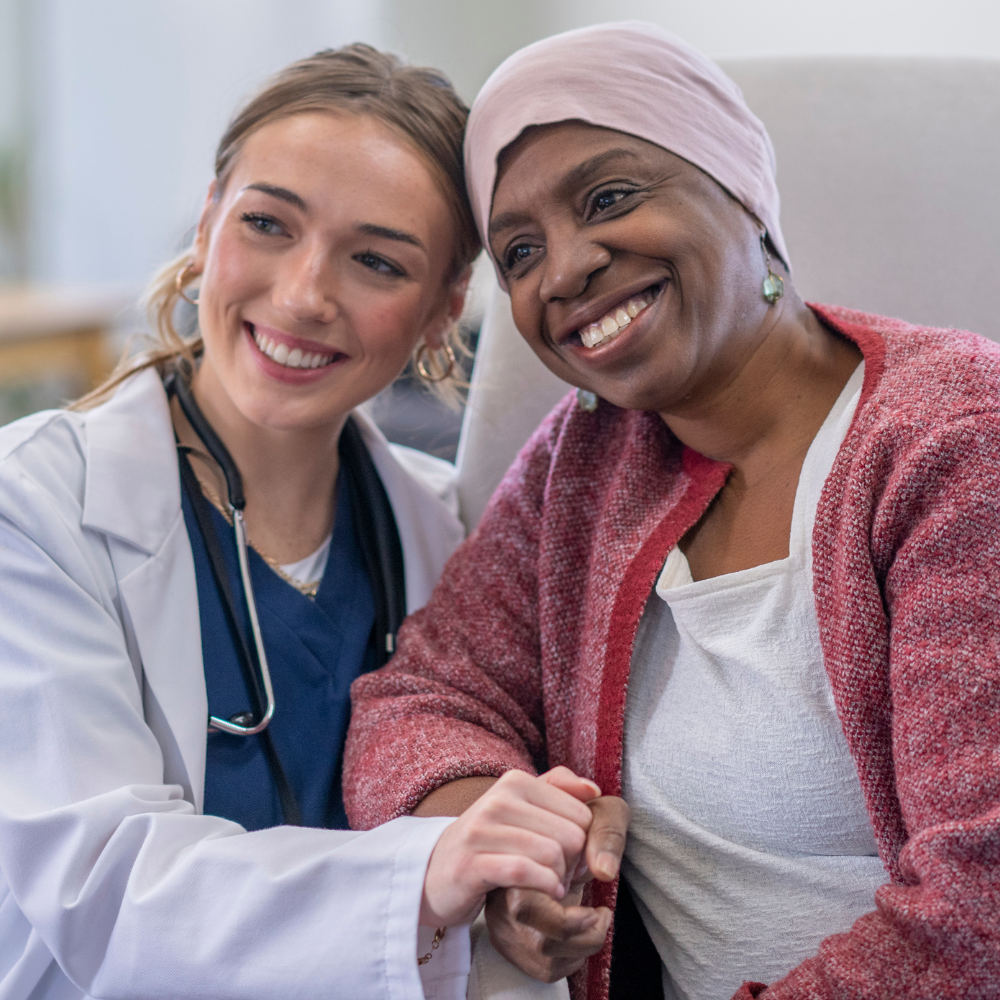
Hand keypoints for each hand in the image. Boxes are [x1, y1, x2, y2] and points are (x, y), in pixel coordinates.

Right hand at [485, 793, 629, 981]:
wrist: (435, 872)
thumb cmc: (489, 841)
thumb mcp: (521, 807)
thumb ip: (558, 789)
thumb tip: (593, 790)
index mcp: (515, 782)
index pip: (580, 813)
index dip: (585, 841)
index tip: (572, 856)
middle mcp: (498, 800)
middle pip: (570, 835)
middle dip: (574, 863)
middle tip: (564, 875)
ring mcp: (481, 831)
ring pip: (551, 853)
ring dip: (560, 879)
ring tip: (554, 885)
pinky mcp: (472, 864)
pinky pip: (525, 872)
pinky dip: (544, 887)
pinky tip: (548, 894)